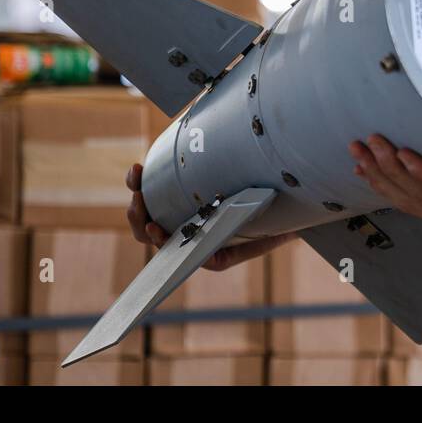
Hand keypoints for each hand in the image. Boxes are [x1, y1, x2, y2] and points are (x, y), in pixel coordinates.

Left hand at [125, 163, 295, 270]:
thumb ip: (266, 238)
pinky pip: (154, 193)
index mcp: (210, 250)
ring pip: (149, 215)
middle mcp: (194, 235)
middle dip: (141, 220)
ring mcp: (184, 216)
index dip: (164, 243)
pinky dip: (144, 183)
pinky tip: (140, 169)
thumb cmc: (279, 218)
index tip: (156, 230)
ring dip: (138, 200)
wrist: (284, 199)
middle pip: (156, 236)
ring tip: (137, 179)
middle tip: (139, 204)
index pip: (181, 253)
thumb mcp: (275, 230)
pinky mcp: (180, 196)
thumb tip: (271, 233)